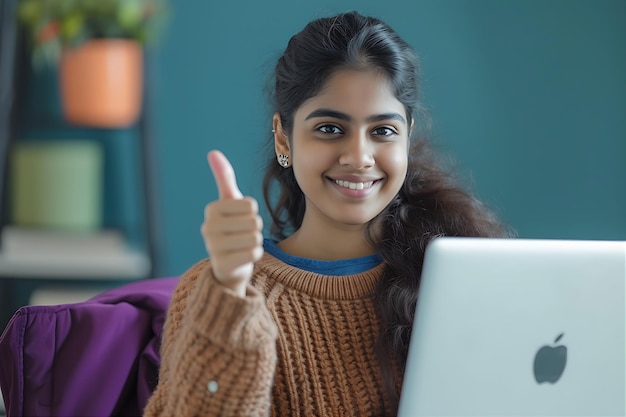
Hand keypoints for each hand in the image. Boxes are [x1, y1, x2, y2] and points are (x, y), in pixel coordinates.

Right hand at [202, 150, 263, 295]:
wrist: (228, 265)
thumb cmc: (231, 228)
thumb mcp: (229, 202)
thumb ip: (224, 178)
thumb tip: (213, 152)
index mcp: (212, 209)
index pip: (250, 205)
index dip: (252, 213)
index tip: (240, 219)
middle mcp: (208, 228)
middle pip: (254, 221)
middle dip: (255, 228)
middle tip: (242, 235)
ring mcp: (213, 248)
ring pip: (255, 238)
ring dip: (255, 242)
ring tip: (242, 245)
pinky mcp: (223, 265)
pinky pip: (254, 253)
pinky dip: (254, 255)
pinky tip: (243, 257)